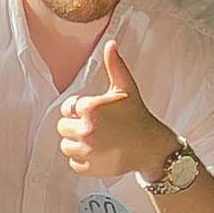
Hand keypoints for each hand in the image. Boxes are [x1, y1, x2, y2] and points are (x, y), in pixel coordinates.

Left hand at [56, 40, 176, 184]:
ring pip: (66, 146)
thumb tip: (110, 44)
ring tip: (96, 141)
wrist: (151, 146)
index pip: (68, 108)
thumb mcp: (126, 88)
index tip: (92, 114)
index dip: (79, 110)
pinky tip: (98, 154)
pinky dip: (83, 161)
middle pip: (63, 127)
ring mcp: (87, 151)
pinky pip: (73, 164)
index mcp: (91, 108)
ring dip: (77, 144)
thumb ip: (114, 65)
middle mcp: (87, 130)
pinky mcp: (89, 168)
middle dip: (76, 126)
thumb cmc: (137, 115)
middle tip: (96, 128)